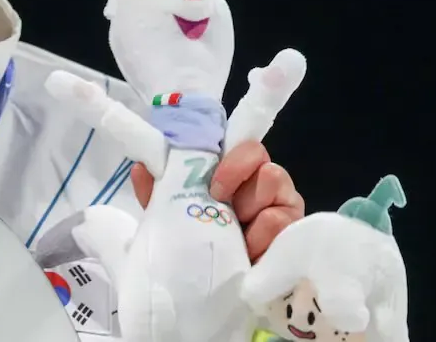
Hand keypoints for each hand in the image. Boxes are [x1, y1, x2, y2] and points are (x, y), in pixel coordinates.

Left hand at [130, 140, 303, 260]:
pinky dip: (259, 235)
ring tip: (234, 233)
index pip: (244, 145)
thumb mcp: (173, 218)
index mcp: (234, 172)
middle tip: (219, 203)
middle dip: (236, 180)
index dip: (232, 157)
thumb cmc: (200, 244)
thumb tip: (141, 167)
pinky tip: (248, 251)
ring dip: (248, 208)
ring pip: (273, 180)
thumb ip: (158, 192)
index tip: (213, 184)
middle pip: (260, 159)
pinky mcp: (294, 226)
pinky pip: (280, 218)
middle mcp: (262, 181)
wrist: (223, 290)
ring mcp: (282, 202)